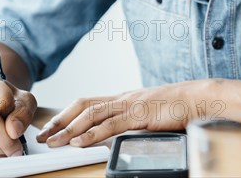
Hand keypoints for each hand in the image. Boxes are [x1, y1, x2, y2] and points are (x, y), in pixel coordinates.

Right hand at [0, 72, 36, 161]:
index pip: (1, 100)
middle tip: (18, 148)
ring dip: (0, 149)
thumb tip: (14, 131)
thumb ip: (23, 111)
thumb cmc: (5, 97)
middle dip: (6, 139)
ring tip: (11, 150)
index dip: (13, 113)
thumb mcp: (22, 98)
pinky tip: (0, 152)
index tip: (17, 120)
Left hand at [36, 80, 214, 147]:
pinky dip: (92, 134)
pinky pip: (111, 124)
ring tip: (54, 141)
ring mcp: (130, 105)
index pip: (87, 102)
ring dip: (70, 129)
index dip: (66, 113)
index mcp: (123, 98)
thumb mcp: (148, 111)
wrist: (197, 98)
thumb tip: (114, 132)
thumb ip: (130, 119)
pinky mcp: (140, 115)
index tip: (50, 125)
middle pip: (82, 105)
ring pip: (92, 114)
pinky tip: (80, 142)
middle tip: (43, 134)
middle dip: (60, 120)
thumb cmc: (176, 106)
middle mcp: (122, 98)